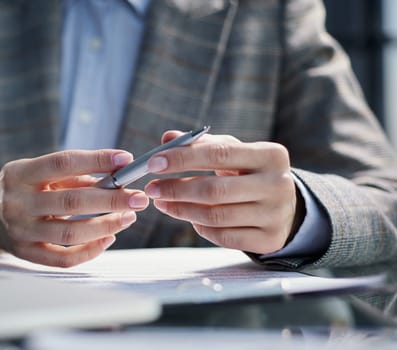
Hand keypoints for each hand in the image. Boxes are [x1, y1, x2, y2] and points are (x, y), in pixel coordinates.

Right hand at [0, 150, 148, 266]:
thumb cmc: (25, 188)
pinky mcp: (26, 254)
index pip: (62, 163)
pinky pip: (62, 259)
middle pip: (71, 201)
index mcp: (20, 174)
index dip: (96, 160)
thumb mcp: (38, 172)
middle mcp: (17, 203)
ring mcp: (20, 231)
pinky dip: (90, 251)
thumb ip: (72, 174)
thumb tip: (115, 176)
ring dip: (106, 225)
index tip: (126, 160)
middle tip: (138, 197)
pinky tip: (109, 237)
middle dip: (111, 199)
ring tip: (129, 217)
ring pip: (70, 233)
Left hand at [144, 131, 302, 254]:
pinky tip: (189, 217)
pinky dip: (200, 227)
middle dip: (176, 189)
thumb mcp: (234, 152)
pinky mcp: (268, 239)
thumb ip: (202, 144)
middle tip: (152, 188)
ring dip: (181, 210)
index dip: (183, 159)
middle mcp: (278, 184)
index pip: (219, 154)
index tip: (154, 163)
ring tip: (162, 202)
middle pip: (215, 189)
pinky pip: (223, 236)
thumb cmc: (251, 173)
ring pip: (215, 216)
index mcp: (271, 155)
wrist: (286, 205)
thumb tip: (168, 138)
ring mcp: (274, 214)